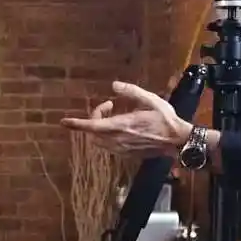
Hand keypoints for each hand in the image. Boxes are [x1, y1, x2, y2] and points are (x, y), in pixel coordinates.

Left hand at [61, 81, 192, 158]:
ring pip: (99, 140)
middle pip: (93, 132)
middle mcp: (119, 140)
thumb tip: (114, 85)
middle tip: (108, 105)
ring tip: (114, 114)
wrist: (177, 140)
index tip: (64, 121)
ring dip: (100, 127)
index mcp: (122, 125)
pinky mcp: (126, 155)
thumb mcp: (150, 99)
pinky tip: (120, 126)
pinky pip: (108, 146)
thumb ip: (131, 91)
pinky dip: (106, 135)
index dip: (77, 124)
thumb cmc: (165, 119)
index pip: (93, 126)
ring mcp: (122, 149)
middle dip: (94, 118)